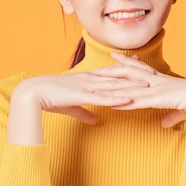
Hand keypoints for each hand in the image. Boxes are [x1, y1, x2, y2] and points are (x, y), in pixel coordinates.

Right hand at [7, 71, 147, 144]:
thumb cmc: (49, 100)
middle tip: (154, 72)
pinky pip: (103, 98)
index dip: (127, 69)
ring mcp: (87, 87)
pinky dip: (117, 99)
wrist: (31, 95)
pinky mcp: (82, 96)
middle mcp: (90, 80)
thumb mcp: (71, 107)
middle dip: (136, 74)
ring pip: (114, 85)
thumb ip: (85, 113)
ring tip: (149, 85)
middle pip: (118, 76)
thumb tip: (96, 120)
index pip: (112, 73)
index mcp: (88, 80)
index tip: (141, 65)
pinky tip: (129, 99)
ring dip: (131, 86)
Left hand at [92, 53, 185, 137]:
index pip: (140, 68)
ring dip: (110, 88)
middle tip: (96, 70)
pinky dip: (121, 102)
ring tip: (94, 89)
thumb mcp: (181, 109)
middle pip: (128, 73)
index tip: (114, 56)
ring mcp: (154, 90)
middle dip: (111, 71)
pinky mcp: (155, 100)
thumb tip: (164, 123)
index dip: (127, 62)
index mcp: (161, 81)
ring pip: (127, 87)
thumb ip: (170, 115)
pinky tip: (109, 104)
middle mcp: (155, 82)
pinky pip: (134, 101)